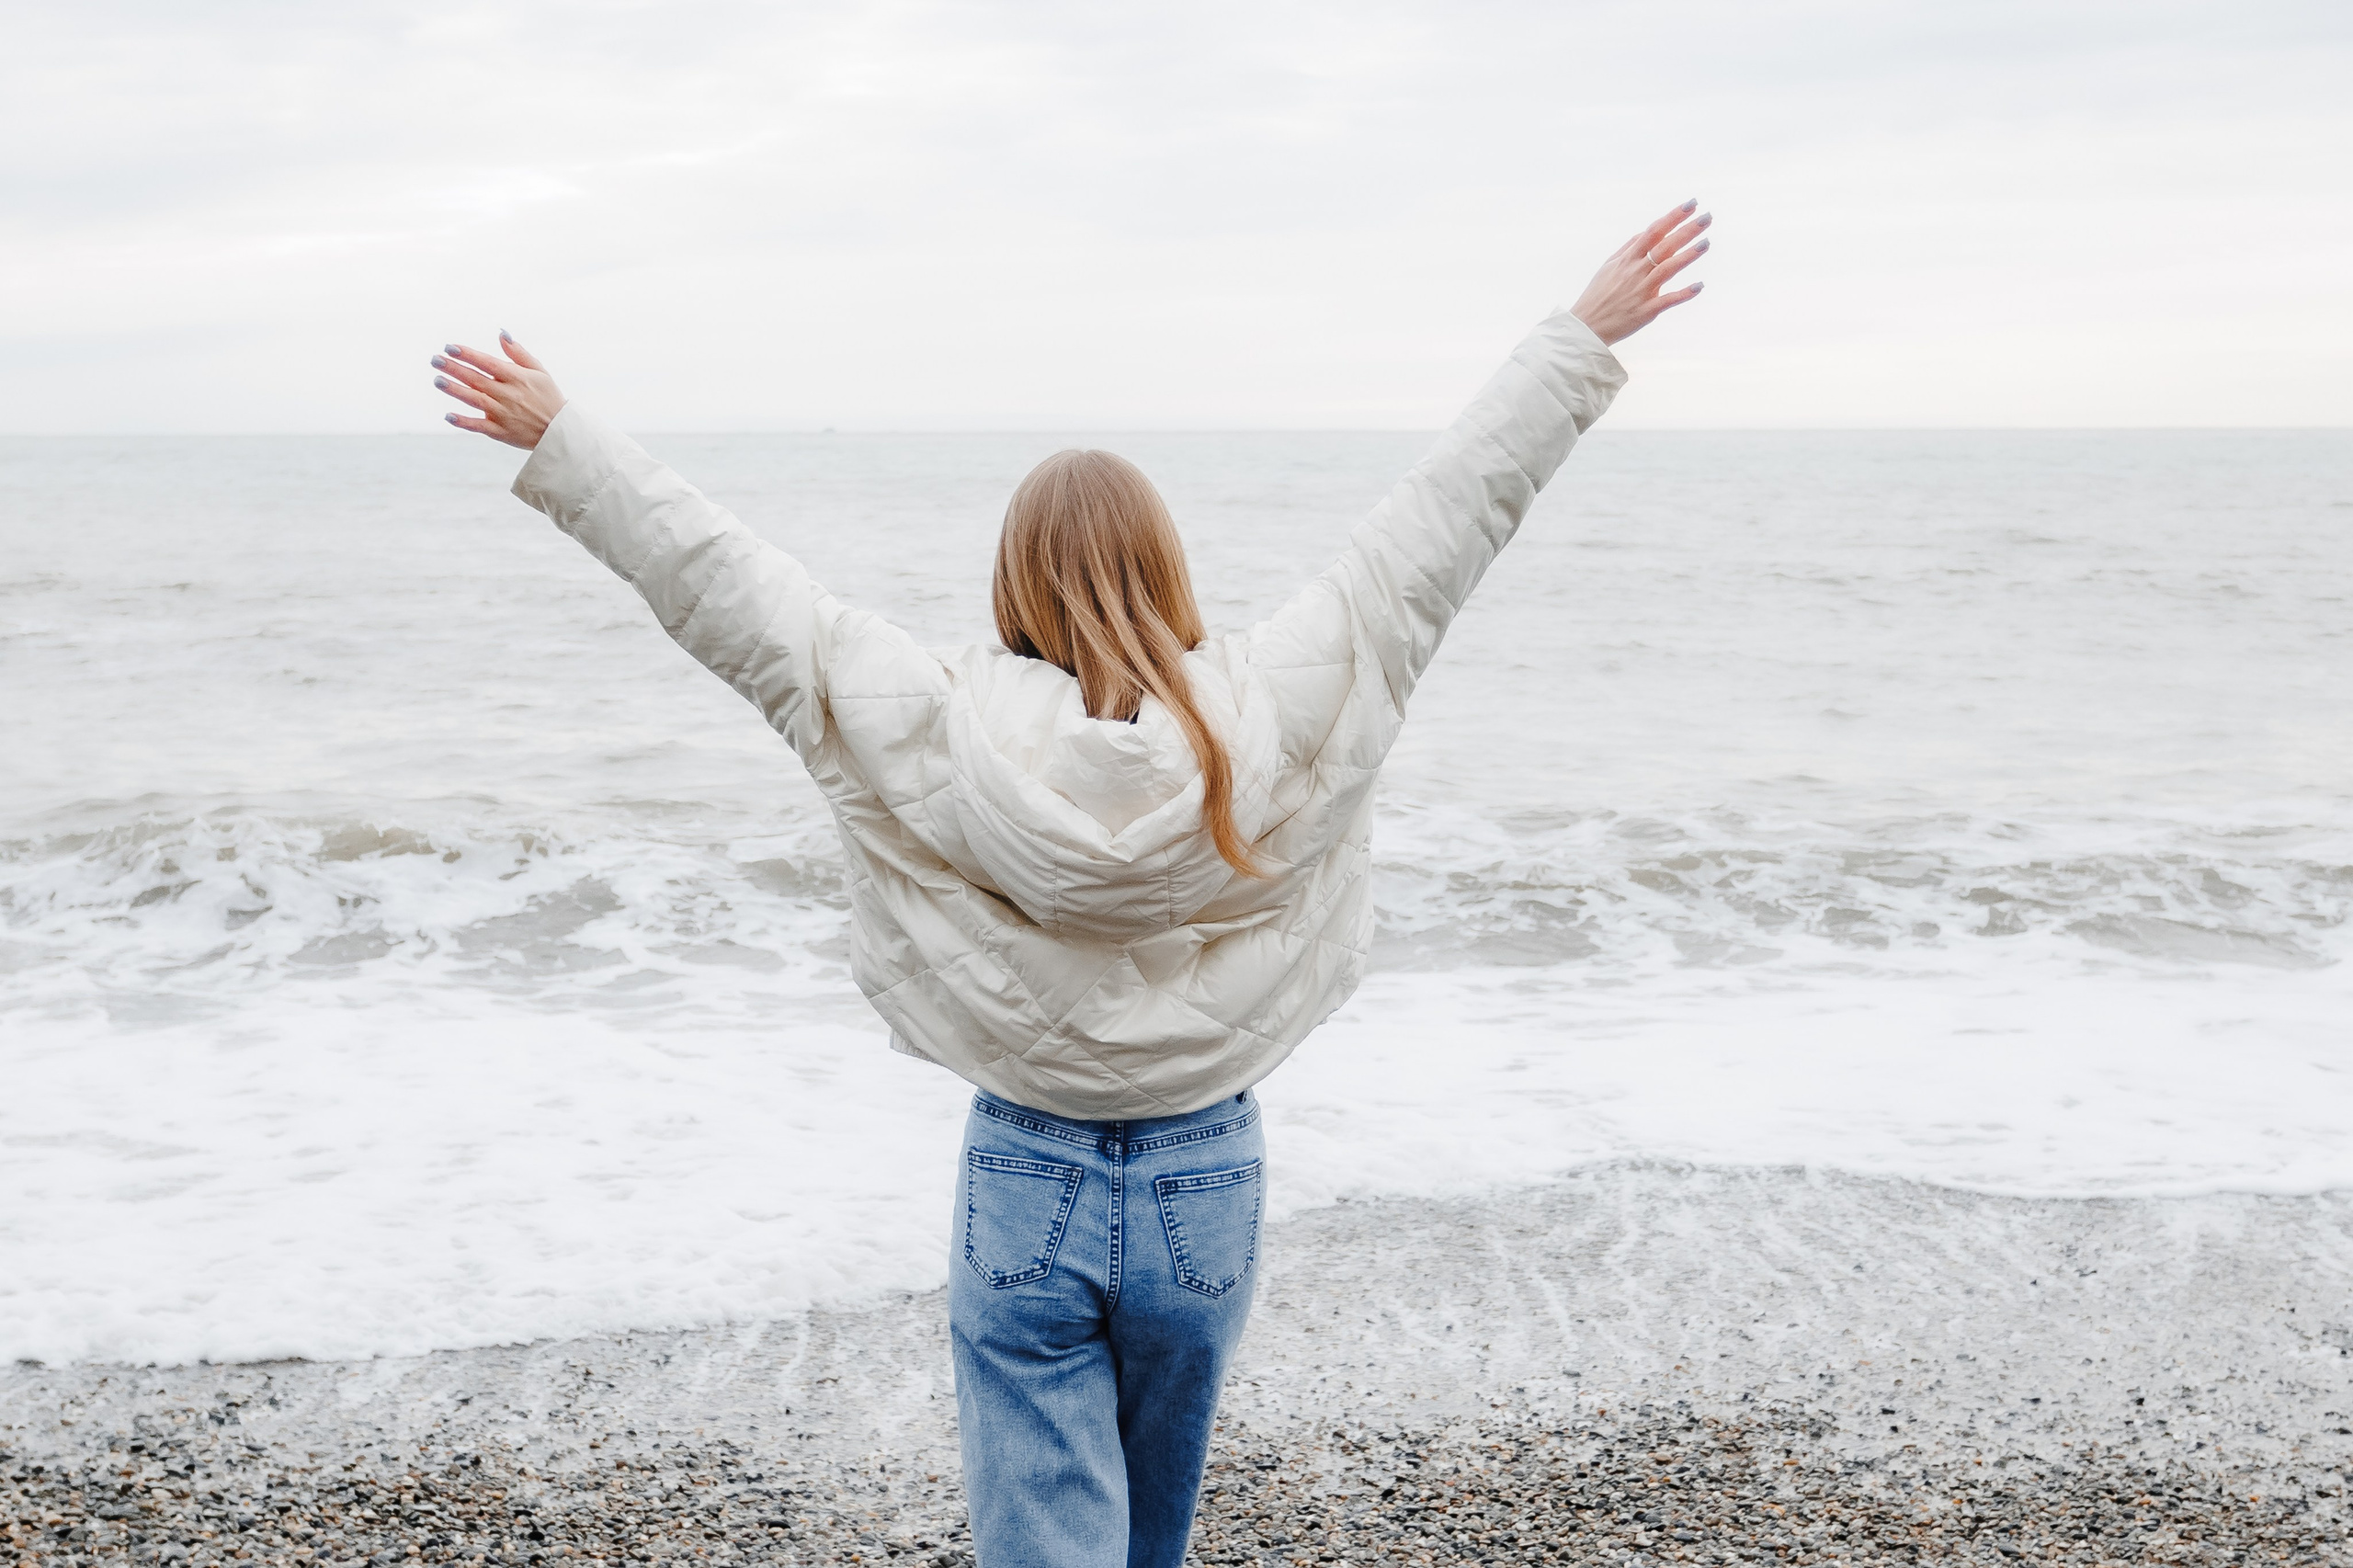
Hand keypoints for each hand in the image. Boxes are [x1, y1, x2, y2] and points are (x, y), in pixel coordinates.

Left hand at [431, 332, 565, 448]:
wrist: (560, 432)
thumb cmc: (549, 398)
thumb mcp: (539, 371)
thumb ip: (519, 353)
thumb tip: (501, 334)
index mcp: (517, 378)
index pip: (487, 363)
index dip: (468, 354)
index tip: (450, 347)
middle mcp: (508, 395)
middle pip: (476, 379)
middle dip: (454, 368)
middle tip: (435, 360)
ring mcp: (503, 414)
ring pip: (474, 400)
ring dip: (454, 390)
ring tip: (437, 380)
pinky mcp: (501, 432)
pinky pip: (479, 426)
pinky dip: (464, 422)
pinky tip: (448, 416)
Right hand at [1569, 201, 1710, 346]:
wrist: (1586, 327)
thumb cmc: (1598, 295)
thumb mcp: (1609, 266)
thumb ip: (1628, 248)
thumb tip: (1644, 232)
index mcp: (1628, 259)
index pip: (1654, 231)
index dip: (1673, 217)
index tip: (1691, 204)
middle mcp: (1636, 271)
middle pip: (1665, 246)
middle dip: (1687, 230)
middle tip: (1707, 217)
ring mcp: (1641, 291)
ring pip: (1668, 269)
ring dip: (1688, 256)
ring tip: (1707, 243)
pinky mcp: (1645, 311)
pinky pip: (1667, 301)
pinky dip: (1683, 293)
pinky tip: (1699, 285)